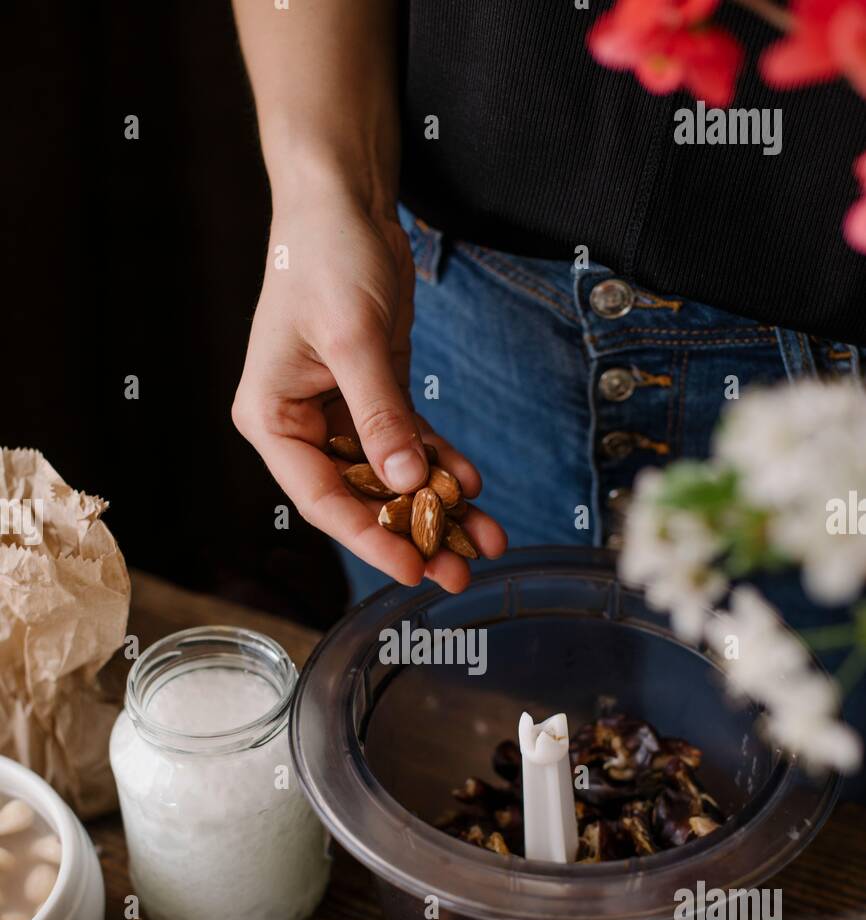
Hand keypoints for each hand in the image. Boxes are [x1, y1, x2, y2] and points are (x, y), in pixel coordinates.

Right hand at [232, 181, 506, 590]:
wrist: (341, 200)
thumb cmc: (324, 256)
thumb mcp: (353, 337)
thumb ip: (379, 414)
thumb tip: (403, 483)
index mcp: (271, 419)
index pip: (323, 498)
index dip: (371, 539)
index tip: (414, 569)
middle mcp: (300, 426)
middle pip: (361, 498)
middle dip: (414, 535)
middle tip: (459, 574)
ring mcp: (337, 415)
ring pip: (391, 478)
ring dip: (439, 507)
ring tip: (486, 542)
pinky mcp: (373, 396)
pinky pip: (409, 445)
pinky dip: (440, 464)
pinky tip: (474, 484)